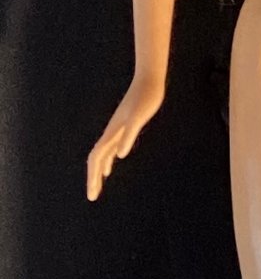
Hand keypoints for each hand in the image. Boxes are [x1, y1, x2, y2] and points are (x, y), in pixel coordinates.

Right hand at [86, 73, 164, 199]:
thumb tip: (120, 155)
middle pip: (96, 160)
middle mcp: (111, 133)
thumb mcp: (139, 118)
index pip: (96, 159)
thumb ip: (129, 135)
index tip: (92, 195)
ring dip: (98, 172)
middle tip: (92, 197)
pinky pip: (110, 149)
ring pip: (102, 155)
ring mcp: (116, 131)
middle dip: (93, 179)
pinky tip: (110, 167)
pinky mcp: (124, 128)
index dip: (93, 177)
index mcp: (112, 134)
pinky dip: (108, 161)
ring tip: (97, 186)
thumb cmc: (146, 98)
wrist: (149, 81)